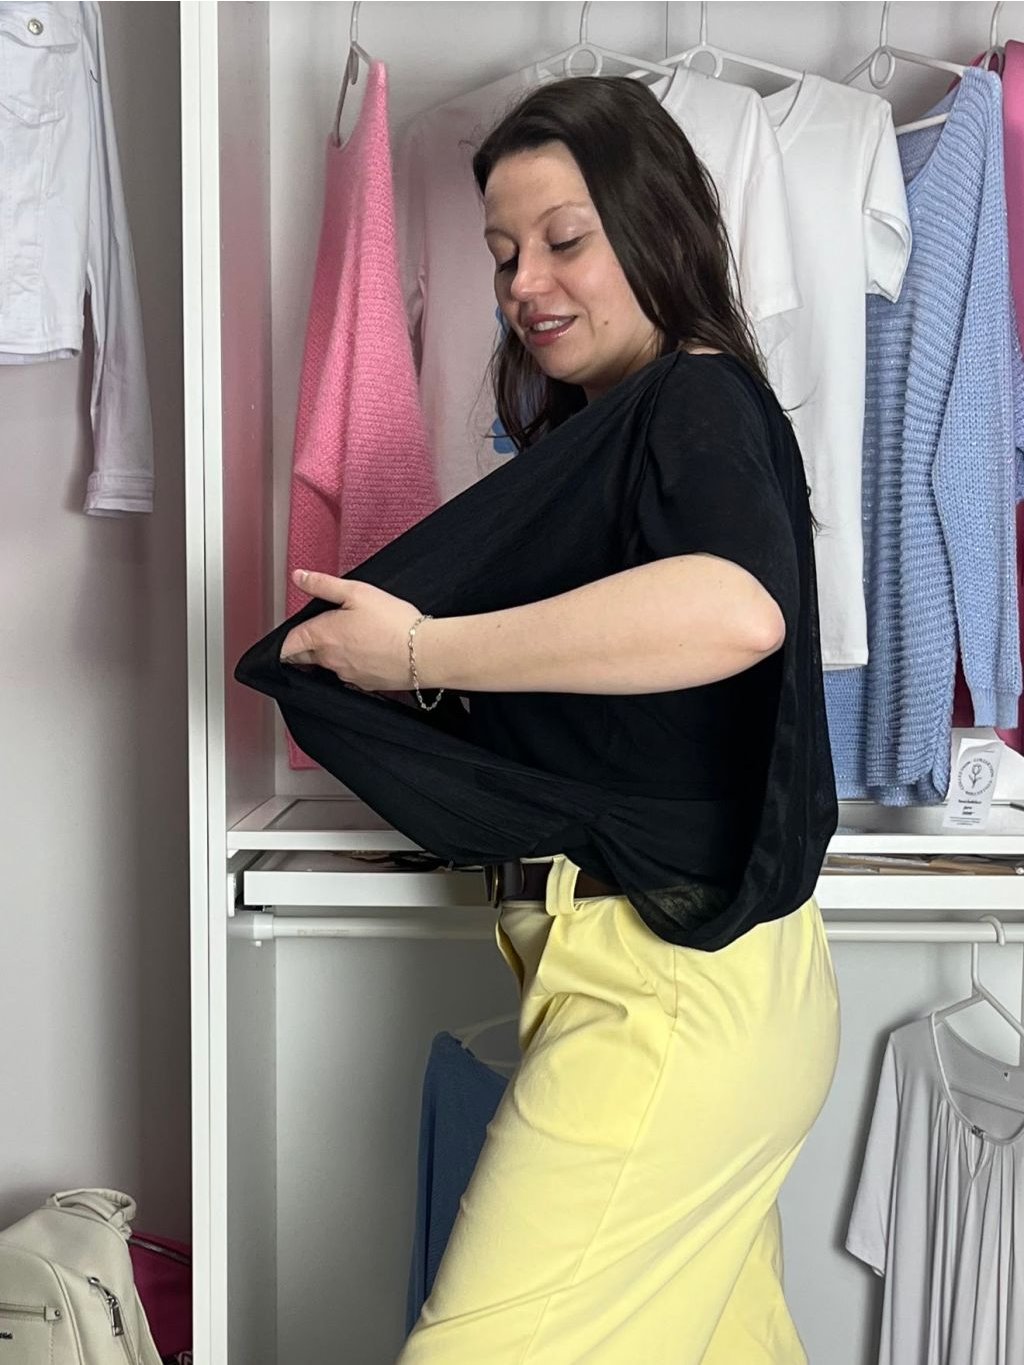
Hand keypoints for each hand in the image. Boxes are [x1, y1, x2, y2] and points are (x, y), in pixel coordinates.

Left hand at [280, 571, 423, 690]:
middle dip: (302, 648)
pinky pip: (348, 675)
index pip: (289, 643)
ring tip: (347, 640)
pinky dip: (350, 665)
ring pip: (327, 666)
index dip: (285, 640)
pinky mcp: (364, 685)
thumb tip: (298, 577)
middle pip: (304, 656)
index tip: (285, 639)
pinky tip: (366, 654)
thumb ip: (324, 585)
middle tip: (308, 638)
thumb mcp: (357, 592)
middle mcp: (329, 659)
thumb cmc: (392, 622)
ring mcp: (346, 675)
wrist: (423, 654)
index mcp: (322, 635)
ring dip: (329, 655)